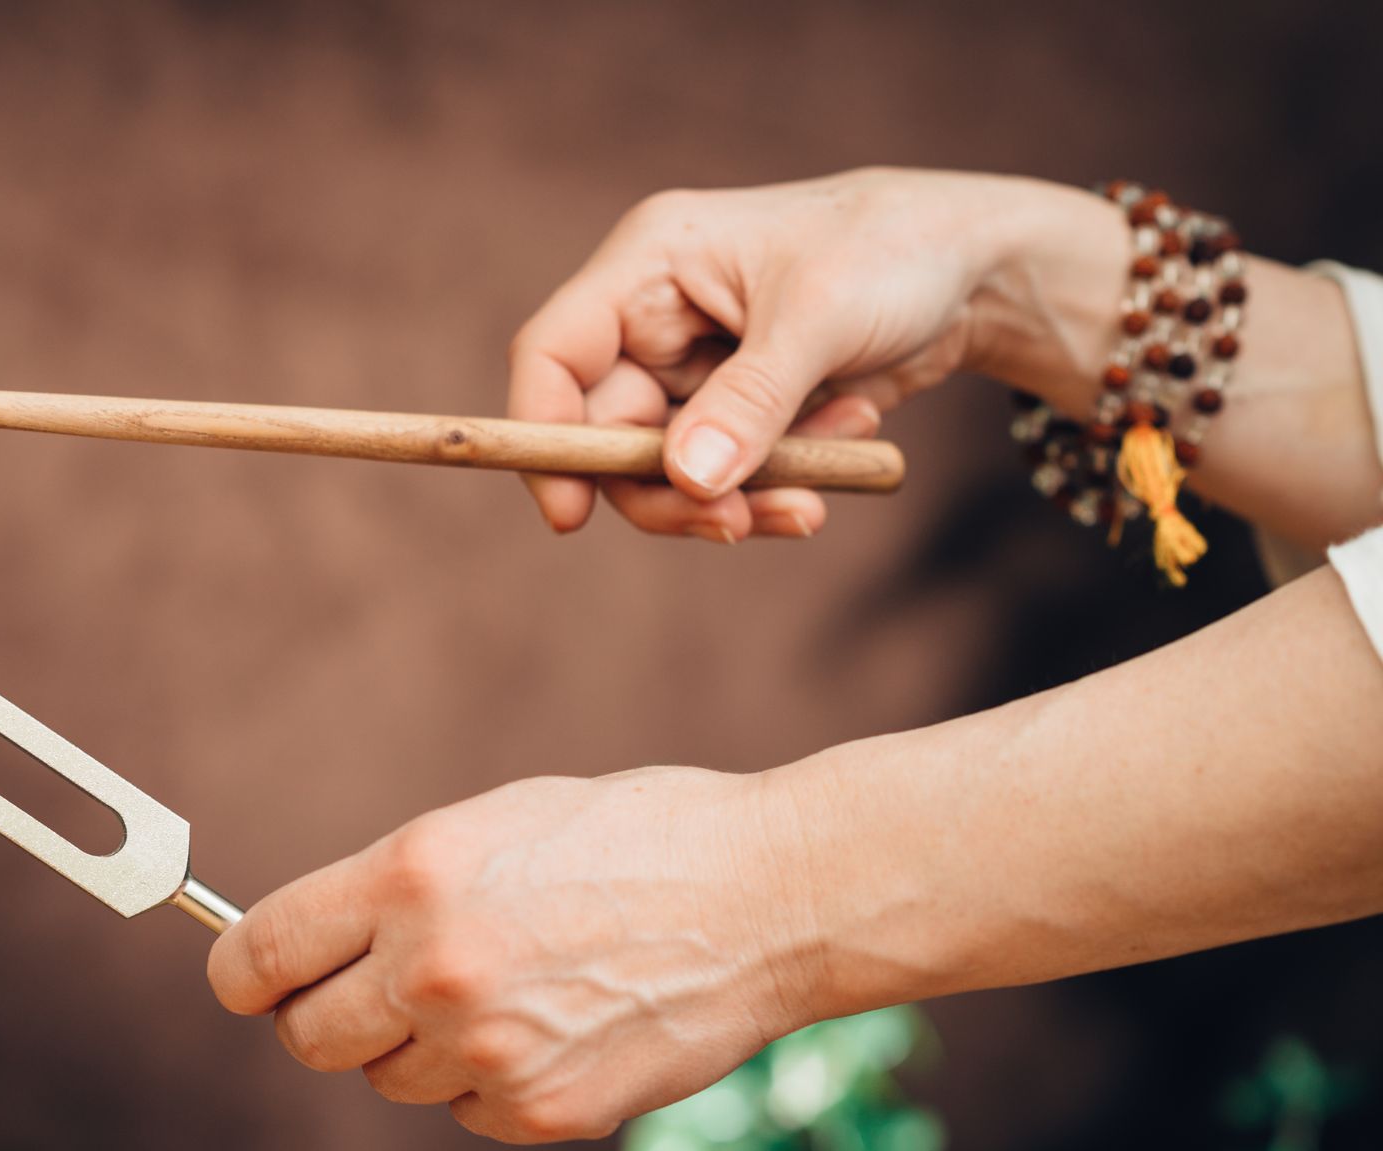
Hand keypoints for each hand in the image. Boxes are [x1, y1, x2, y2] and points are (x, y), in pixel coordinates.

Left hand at [206, 767, 820, 1143]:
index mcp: (412, 876)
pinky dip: (492, 1081)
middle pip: (309, 1038)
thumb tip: (321, 942)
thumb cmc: (634, 838)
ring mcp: (488, 1049)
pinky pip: (468, 1114)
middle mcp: (435, 968)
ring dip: (423, 1047)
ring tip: (507, 987)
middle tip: (376, 991)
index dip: (244, 973)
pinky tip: (554, 1024)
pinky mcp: (542, 1110)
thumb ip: (396, 887)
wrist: (768, 895)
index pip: (261, 956)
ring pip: (392, 1080)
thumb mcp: (494, 823)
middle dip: (326, 1017)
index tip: (251, 980)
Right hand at [508, 168, 1122, 539]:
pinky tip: (850, 437)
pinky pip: (727, 474)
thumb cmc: (894, 251)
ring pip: (668, 469)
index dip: (543, 435)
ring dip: (737, 495)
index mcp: (648, 266)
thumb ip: (748, 402)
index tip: (570, 515)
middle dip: (669, 491)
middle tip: (736, 524)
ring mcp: (695, 368)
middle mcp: (655, 318)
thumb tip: (686, 479)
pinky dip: (780, 480)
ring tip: (816, 495)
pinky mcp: (738, 408)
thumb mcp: (819, 319)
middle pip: (605, 435)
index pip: (553, 356)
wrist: (981, 267)